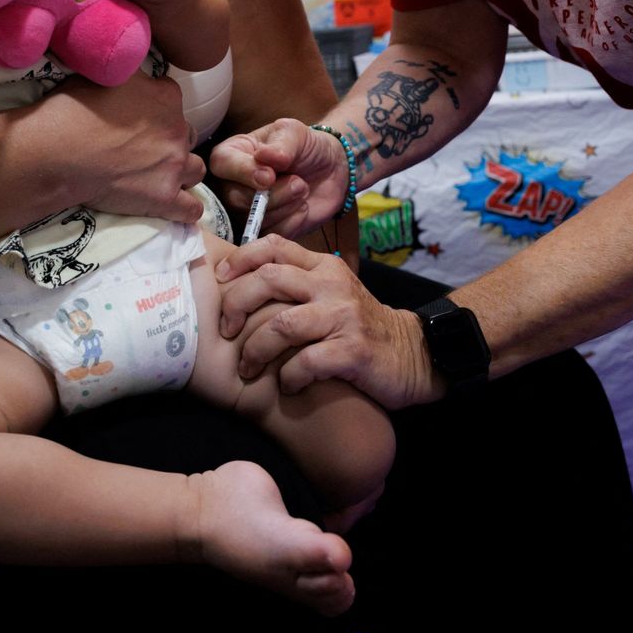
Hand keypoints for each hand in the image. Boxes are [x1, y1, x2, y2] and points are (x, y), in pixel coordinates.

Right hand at [57, 73, 204, 223]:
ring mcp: (174, 166)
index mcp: (165, 96)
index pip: (171, 98)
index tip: (136, 117)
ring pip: (195, 169)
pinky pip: (190, 209)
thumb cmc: (73, 110)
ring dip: (181, 172)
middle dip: (170, 141)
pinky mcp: (164, 198)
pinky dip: (184, 209)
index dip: (155, 109)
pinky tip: (172, 206)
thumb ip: (129, 75)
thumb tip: (130, 66)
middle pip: (186, 135)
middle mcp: (177, 129)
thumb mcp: (104, 73)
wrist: (59, 152)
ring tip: (159, 176)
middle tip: (144, 149)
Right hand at [210, 118, 349, 238]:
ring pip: (253, 220)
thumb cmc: (305, 147)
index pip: (222, 165)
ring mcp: (244, 212)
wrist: (330, 171)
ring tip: (302, 190)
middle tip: (299, 184)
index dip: (244, 172)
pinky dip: (292, 221)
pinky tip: (302, 207)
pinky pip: (271, 234)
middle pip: (236, 198)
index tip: (270, 175)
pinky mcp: (262, 231)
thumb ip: (281, 144)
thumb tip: (264, 156)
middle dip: (272, 194)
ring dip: (285, 206)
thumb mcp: (295, 133)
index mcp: (230, 155)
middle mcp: (230, 185)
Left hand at [216, 235, 443, 409]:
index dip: (239, 260)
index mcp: (322, 267)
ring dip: (256, 350)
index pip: (273, 246)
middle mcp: (332, 285)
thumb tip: (238, 283)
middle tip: (227, 332)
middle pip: (268, 280)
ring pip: (282, 325)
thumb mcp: (329, 294)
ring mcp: (344, 316)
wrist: (412, 355)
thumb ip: (295, 285)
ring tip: (249, 369)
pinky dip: (289, 377)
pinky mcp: (354, 350)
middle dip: (236, 306)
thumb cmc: (357, 327)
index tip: (219, 282)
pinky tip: (287, 386)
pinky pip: (306, 362)